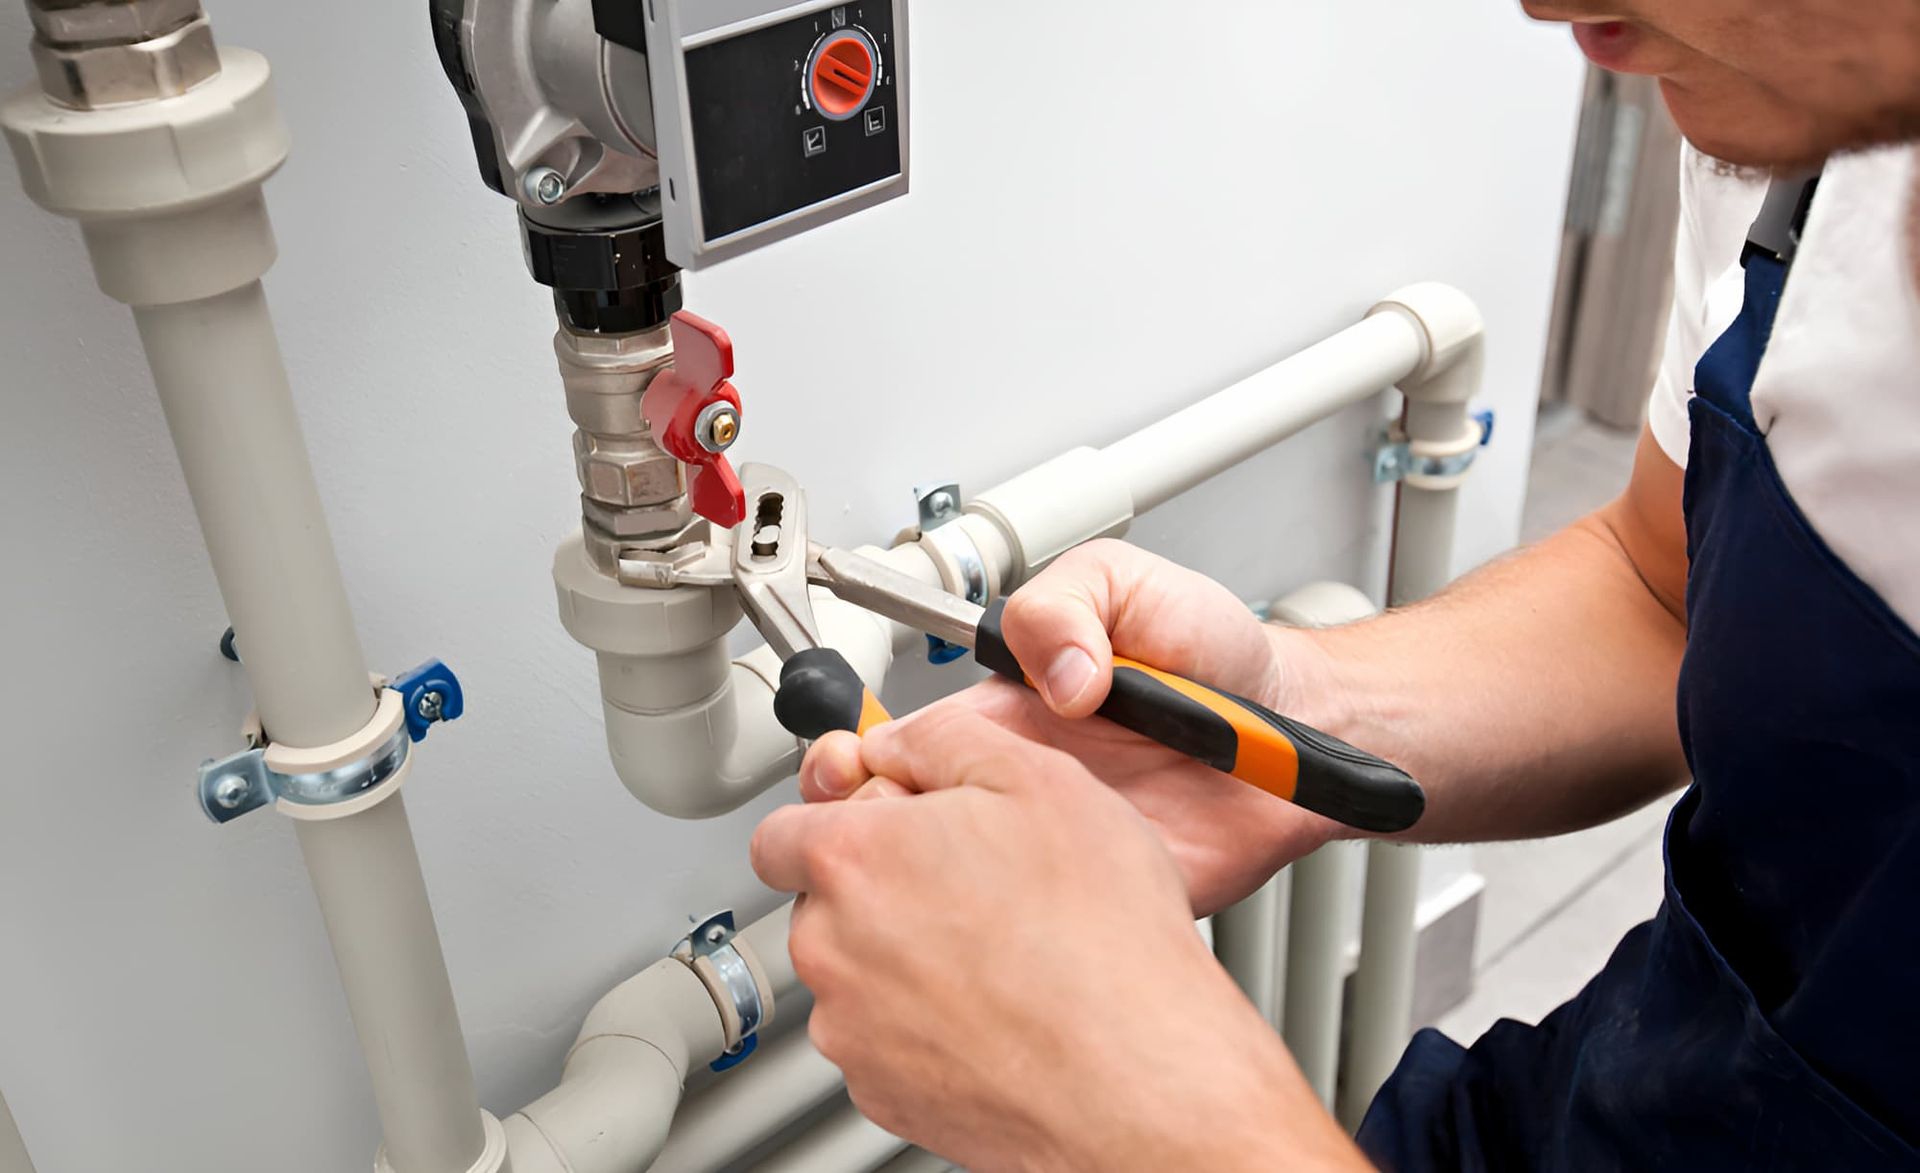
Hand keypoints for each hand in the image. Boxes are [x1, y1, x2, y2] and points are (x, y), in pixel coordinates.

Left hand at [753, 708, 1362, 1171]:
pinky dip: (928, 1025)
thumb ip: (943, 740)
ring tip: (999, 951)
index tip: (892, 825)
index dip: (845, 819)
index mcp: (853, 858)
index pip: (783, 830)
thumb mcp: (1038, 778)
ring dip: (906, 958)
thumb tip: (900, 742)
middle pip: (823, 903)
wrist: (1140, 1077)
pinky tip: (1000, 1008)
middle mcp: (832, 947)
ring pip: (856, 975)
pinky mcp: (884, 1094)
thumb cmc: (1101, 939)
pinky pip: (886, 1042)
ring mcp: (853, 1031)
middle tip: (971, 883)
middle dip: (881, 887)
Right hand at [803, 540, 1347, 913]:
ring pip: (961, 890)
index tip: (848, 767)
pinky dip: (1018, 934)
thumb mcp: (1130, 585)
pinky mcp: (1106, 897)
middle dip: (868, 835)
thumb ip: (1068, 604)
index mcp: (1006, 715)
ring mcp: (1057, 847)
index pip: (899, 745)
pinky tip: (1014, 914)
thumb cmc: (1220, 655)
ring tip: (944, 865)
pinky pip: (1045, 929)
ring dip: (933, 886)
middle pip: (909, 829)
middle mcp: (1019, 787)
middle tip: (876, 827)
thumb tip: (1050, 673)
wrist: (1302, 727)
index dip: (858, 761)